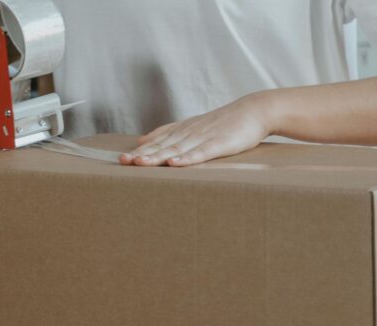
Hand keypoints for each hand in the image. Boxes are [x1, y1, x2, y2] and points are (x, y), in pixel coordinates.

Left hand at [120, 93, 273, 166]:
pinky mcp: (219, 144)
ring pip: (177, 148)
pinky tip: (175, 163)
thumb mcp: (193, 126)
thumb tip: (143, 141)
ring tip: (141, 163)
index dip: (140, 150)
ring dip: (158, 156)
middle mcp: (189, 132)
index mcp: (183, 130)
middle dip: (142, 154)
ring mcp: (204, 137)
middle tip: (123, 162)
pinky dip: (187, 158)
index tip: (121, 159)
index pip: (157, 141)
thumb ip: (169, 133)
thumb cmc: (225, 123)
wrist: (254, 111)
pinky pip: (201, 152)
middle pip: (162, 145)